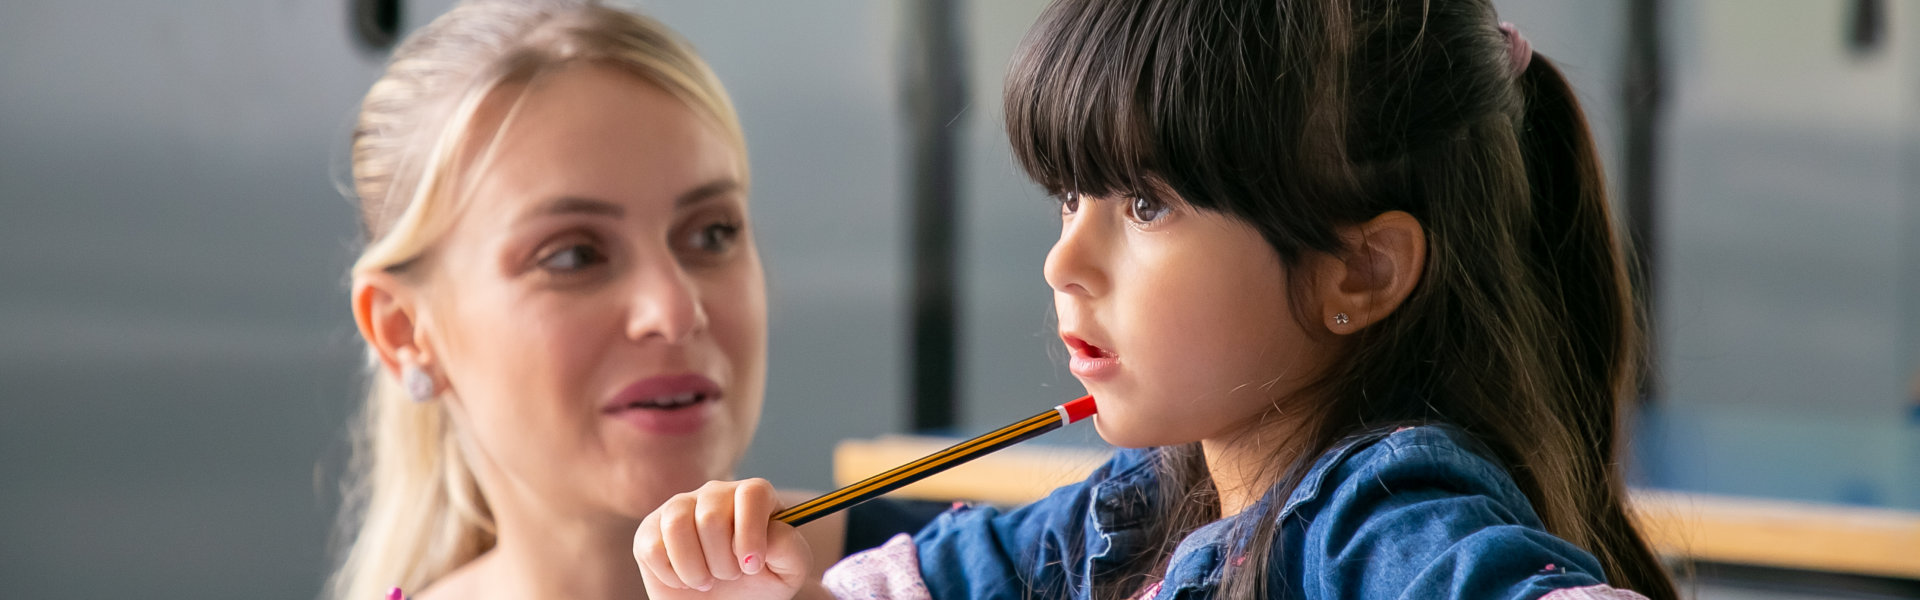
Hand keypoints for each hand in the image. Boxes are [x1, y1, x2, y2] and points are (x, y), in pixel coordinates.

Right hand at [634, 478, 809, 598]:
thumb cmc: (757, 584)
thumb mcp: (787, 571)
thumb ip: (790, 548)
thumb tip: (771, 534)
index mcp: (753, 497)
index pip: (752, 493)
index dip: (751, 531)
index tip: (751, 567)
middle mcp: (715, 494)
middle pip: (711, 516)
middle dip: (722, 561)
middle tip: (729, 576)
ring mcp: (680, 507)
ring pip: (677, 525)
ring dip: (695, 568)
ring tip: (707, 580)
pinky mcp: (650, 530)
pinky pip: (653, 548)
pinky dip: (672, 575)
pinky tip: (684, 580)